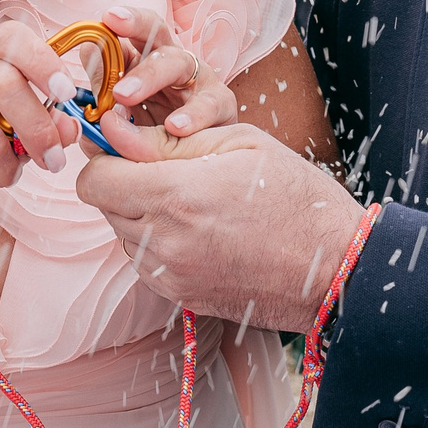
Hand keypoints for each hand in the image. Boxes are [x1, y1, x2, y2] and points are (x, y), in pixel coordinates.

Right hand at [0, 29, 79, 207]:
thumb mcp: (15, 127)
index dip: (43, 62)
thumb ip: (46, 123)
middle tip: (54, 160)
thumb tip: (69, 129)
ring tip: (6, 175)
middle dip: (37, 129)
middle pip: (5, 84)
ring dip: (6, 168)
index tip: (67, 94)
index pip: (12, 39)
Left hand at [74, 123, 362, 330]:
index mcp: (175, 195)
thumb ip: (165, 139)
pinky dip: (161, 242)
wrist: (335, 267)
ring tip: (194, 202)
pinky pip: (146, 261)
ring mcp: (169, 275)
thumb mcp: (236, 143)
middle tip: (167, 168)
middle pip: (103, 205)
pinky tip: (203, 231)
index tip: (128, 145)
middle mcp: (163, 242)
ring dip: (142, 213)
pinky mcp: (179, 297)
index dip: (104, 156)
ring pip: (123, 233)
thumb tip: (112, 130)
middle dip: (123, 181)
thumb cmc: (294, 195)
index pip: (93, 178)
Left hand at [95, 6, 232, 142]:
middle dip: (134, 31)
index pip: (133, 28)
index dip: (122, 19)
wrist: (197, 157)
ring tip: (125, 96)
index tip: (107, 17)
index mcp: (146, 58)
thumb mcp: (122, 111)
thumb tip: (88, 54)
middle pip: (157, 33)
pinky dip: (192, 115)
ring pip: (178, 62)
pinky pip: (208, 104)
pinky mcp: (221, 104)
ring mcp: (200, 78)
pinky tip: (175, 126)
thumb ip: (104, 87)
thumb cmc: (154, 132)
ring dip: (149, 76)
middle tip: (109, 64)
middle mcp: (174, 60)